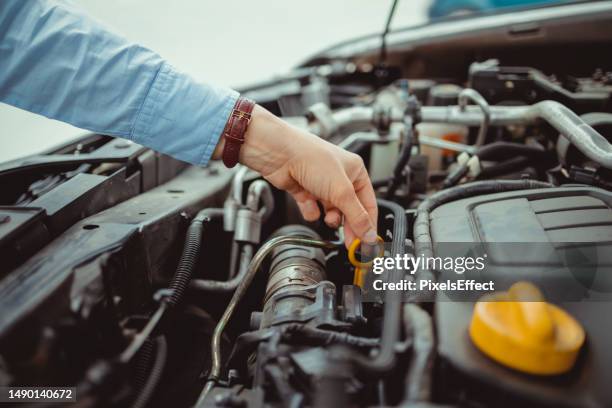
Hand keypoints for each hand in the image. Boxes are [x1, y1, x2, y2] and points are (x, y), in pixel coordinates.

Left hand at [213, 105, 377, 246]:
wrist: (280, 154)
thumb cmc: (311, 158)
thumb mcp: (341, 191)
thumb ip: (357, 216)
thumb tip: (369, 234)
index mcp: (355, 172)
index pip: (368, 204)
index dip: (369, 224)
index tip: (368, 242)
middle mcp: (339, 178)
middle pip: (350, 210)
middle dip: (349, 225)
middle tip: (350, 243)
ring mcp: (321, 185)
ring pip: (331, 211)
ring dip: (329, 217)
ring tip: (328, 217)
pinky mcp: (305, 191)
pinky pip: (313, 210)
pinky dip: (310, 210)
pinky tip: (307, 203)